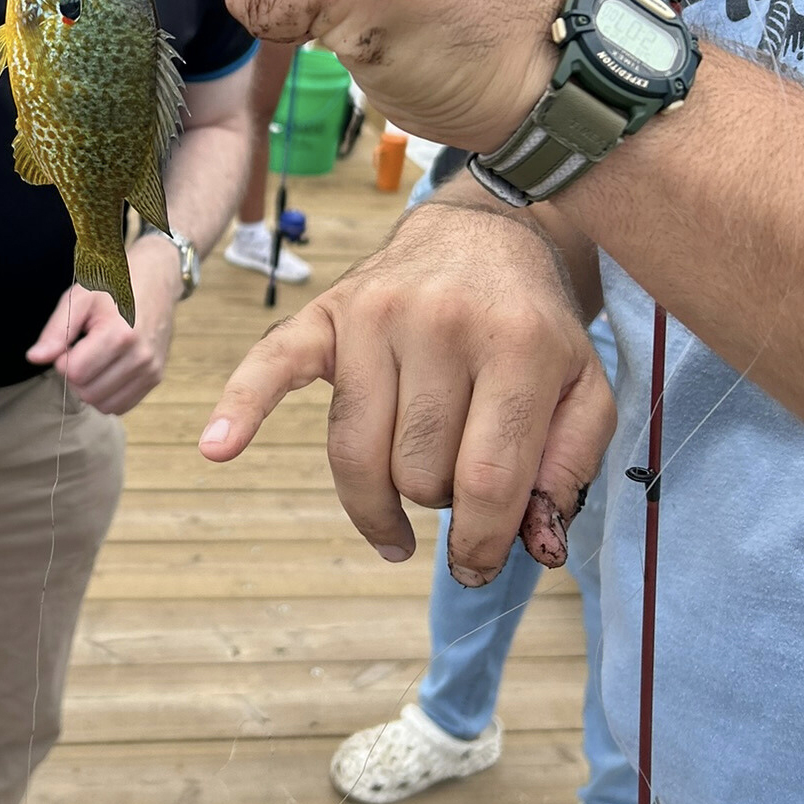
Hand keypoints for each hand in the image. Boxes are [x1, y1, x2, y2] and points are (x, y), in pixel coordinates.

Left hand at [26, 241, 176, 415]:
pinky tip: (107, 371)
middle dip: (76, 376)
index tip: (71, 342)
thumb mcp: (78, 299)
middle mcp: (140, 357)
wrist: (156, 280)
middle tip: (82, 351)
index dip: (63, 360)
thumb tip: (35, 358)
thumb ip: (55, 331)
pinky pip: (121, 405)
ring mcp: (151, 370)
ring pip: (104, 404)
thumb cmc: (114, 286)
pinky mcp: (155, 378)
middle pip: (87, 393)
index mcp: (120, 335)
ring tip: (95, 361)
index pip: (74, 373)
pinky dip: (107, 395)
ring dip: (91, 388)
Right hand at [199, 203, 614, 586]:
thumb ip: (569, 471)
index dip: (481, 542)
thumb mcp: (586, 392)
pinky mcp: (327, 314)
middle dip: (439, 499)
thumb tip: (537, 548)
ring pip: (359, 454)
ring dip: (381, 495)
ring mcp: (378, 314)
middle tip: (458, 474)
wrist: (485, 235)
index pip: (487, 479)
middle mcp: (443, 323)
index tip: (476, 568)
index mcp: (518, 345)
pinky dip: (242, 408)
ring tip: (406, 496)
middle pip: (418, 473)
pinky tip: (217, 448)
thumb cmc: (536, 329)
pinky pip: (273, 366)